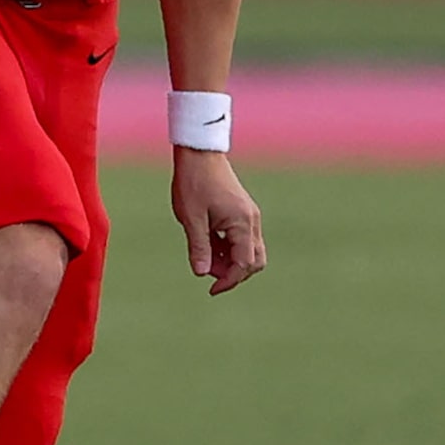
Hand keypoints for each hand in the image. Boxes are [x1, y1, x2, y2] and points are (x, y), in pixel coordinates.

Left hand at [173, 148, 265, 293]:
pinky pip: (242, 238)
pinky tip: (207, 245)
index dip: (229, 280)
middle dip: (233, 273)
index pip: (244, 264)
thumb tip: (202, 274)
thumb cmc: (193, 183)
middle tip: (208, 275)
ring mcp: (249, 216)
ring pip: (249, 250)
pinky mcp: (242, 212)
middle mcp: (252, 222)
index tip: (211, 289)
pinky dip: (228, 248)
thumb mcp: (191, 218)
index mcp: (242, 224)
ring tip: (204, 258)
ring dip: (229, 260)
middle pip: (254, 261)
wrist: (199, 155)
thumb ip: (199, 246)